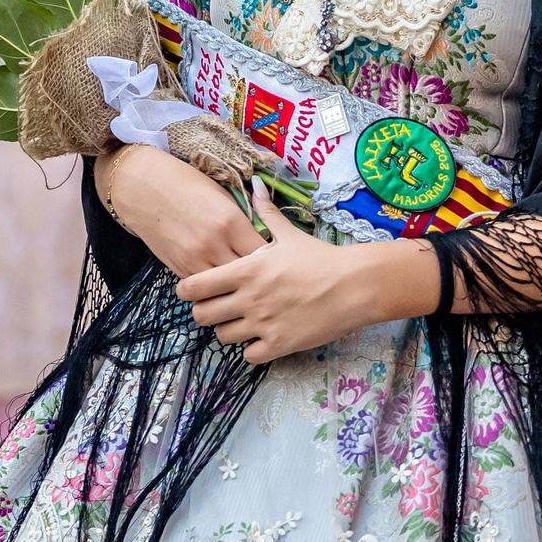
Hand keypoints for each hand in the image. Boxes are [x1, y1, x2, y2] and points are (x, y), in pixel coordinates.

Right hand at [100, 144, 263, 277]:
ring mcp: (195, 262)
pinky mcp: (179, 270)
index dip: (273, 256)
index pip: (264, 252)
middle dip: (258, 275)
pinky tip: (223, 283)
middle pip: (248, 275)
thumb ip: (245, 216)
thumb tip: (268, 234)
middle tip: (266, 274)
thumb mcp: (222, 193)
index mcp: (230, 222)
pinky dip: (216, 287)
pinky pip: (206, 288)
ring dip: (237, 286)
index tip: (277, 256)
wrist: (142, 187)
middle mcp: (214, 246)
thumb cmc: (185, 183)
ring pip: (226, 288)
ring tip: (247, 284)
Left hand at [177, 189, 393, 364]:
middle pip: (201, 316)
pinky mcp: (279, 345)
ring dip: (228, 330)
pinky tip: (262, 337)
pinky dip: (252, 349)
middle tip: (218, 307)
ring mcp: (262, 324)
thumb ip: (266, 213)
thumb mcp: (289, 234)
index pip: (195, 286)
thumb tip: (255, 185)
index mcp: (245, 270)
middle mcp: (248, 299)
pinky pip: (249, 356)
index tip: (195, 289)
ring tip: (242, 321)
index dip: (189, 290)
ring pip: (223, 337)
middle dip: (205, 312)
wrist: (353, 286)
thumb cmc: (320, 258)